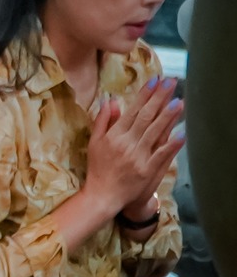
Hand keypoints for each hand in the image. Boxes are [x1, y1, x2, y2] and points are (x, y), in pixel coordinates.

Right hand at [85, 75, 183, 217]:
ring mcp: (138, 157)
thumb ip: (103, 121)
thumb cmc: (98, 168)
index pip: (132, 110)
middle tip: (171, 82)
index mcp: (114, 136)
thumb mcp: (94, 142)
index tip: (155, 80)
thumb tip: (110, 101)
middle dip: (159, 98)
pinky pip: (161, 154)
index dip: (144, 95)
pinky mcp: (147, 170)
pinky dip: (172, 144)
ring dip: (168, 116)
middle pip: (146, 117)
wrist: (102, 195)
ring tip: (179, 101)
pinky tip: (182, 133)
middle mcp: (126, 144)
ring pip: (155, 132)